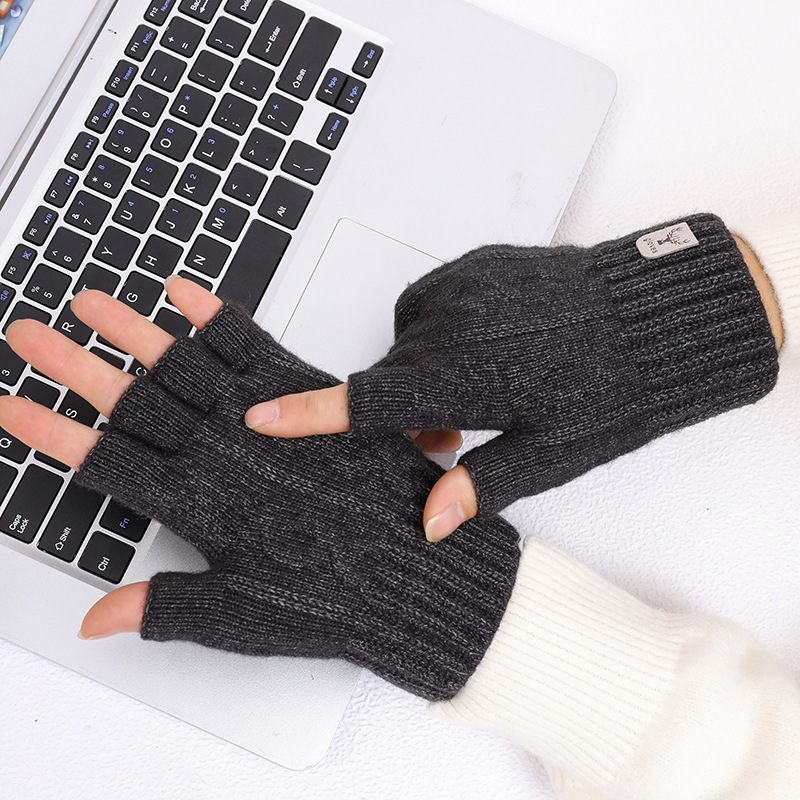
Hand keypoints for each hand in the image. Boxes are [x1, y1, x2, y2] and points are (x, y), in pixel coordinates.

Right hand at [0, 279, 518, 698]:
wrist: (417, 569)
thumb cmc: (338, 595)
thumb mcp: (245, 617)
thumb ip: (166, 607)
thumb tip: (98, 619)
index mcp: (202, 502)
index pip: (107, 461)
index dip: (52, 433)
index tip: (9, 404)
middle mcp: (227, 449)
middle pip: (134, 399)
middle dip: (74, 366)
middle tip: (28, 334)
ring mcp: (266, 414)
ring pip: (186, 362)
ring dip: (134, 330)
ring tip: (91, 301)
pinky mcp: (308, 392)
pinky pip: (253, 343)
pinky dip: (216, 317)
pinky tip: (184, 292)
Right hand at [244, 216, 781, 539]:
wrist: (659, 314)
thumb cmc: (611, 388)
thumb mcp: (550, 451)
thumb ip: (480, 483)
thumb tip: (428, 523)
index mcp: (463, 376)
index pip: (366, 402)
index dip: (305, 412)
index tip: (255, 413)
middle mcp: (449, 323)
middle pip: (390, 374)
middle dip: (407, 405)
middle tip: (457, 430)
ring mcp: (461, 284)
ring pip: (411, 339)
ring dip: (430, 365)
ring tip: (488, 379)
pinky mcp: (474, 262)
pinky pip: (434, 303)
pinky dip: (446, 329)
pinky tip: (497, 341)